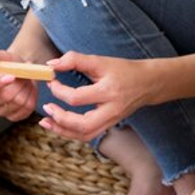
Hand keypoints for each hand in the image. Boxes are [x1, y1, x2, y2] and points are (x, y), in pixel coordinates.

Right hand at [0, 48, 37, 120]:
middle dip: (18, 84)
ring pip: (18, 103)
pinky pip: (27, 109)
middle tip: (24, 73)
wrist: (20, 72)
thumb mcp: (1, 55)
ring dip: (27, 88)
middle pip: (4, 97)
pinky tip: (29, 89)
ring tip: (26, 79)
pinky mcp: (13, 116)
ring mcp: (0, 111)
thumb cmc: (8, 62)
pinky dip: (32, 97)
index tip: (12, 76)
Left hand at [39, 52, 155, 141]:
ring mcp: (111, 121)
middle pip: (82, 124)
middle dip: (60, 119)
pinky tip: (59, 125)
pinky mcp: (109, 125)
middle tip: (46, 108)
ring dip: (62, 131)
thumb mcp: (100, 61)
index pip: (77, 98)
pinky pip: (88, 135)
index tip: (51, 81)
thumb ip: (75, 60)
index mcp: (108, 92)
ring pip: (85, 135)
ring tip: (46, 122)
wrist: (148, 83)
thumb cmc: (123, 70)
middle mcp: (111, 110)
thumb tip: (51, 64)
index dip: (58, 91)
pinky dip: (71, 133)